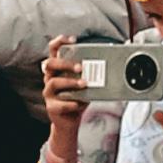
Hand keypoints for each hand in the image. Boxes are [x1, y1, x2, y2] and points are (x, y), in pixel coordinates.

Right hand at [35, 38, 87, 162]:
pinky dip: (70, 103)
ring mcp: (48, 93)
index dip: (60, 42)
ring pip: (54, 82)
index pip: (53, 50)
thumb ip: (92, 73)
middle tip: (81, 66)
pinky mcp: (51, 107)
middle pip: (50, 64)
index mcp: (57, 69)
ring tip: (84, 84)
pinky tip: (78, 103)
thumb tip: (113, 62)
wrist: (70, 122)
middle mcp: (50, 78)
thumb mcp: (85, 83)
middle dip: (66, 63)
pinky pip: (59, 103)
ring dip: (70, 82)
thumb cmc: (78, 98)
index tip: (73, 40)